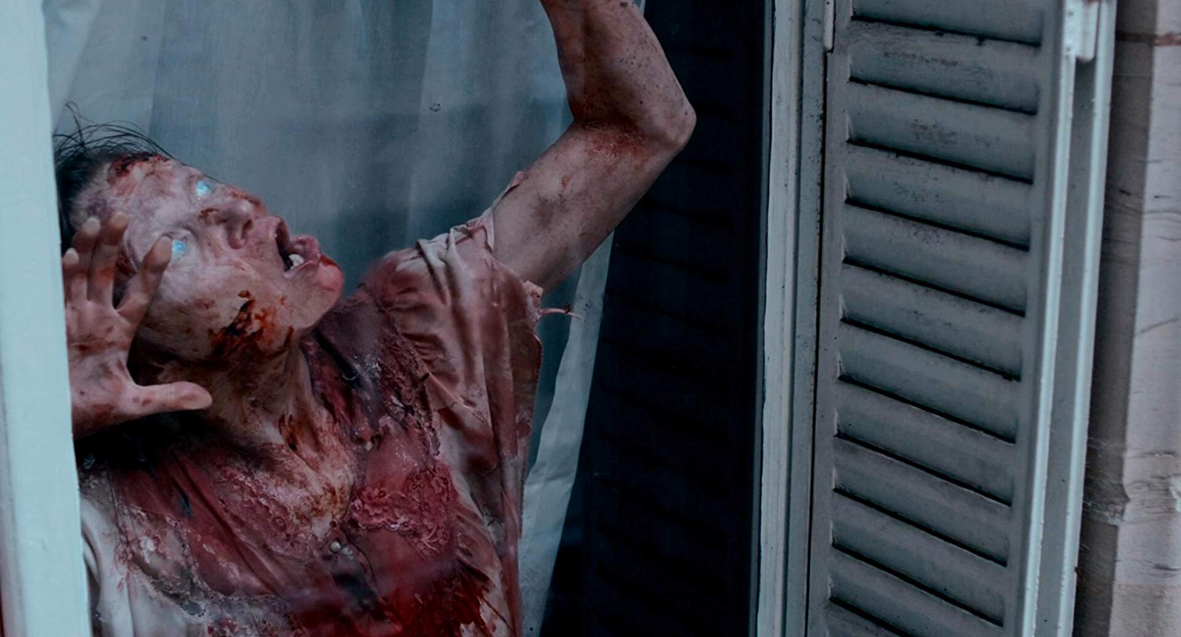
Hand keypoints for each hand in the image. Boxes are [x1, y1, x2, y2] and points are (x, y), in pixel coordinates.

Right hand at [63, 213, 211, 437]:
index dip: (151, 270)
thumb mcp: (134, 404)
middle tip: (122, 215)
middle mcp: (93, 320)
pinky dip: (63, 276)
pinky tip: (70, 256)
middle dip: (112, 245)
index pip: (139, 293)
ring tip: (97, 223)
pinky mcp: (49, 328)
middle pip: (104, 274)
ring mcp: (70, 321)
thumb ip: (168, 397)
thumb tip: (207, 399)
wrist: (52, 426)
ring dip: (87, 250)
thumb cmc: (90, 413)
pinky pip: (56, 295)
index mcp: (117, 333)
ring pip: (80, 276)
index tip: (167, 243)